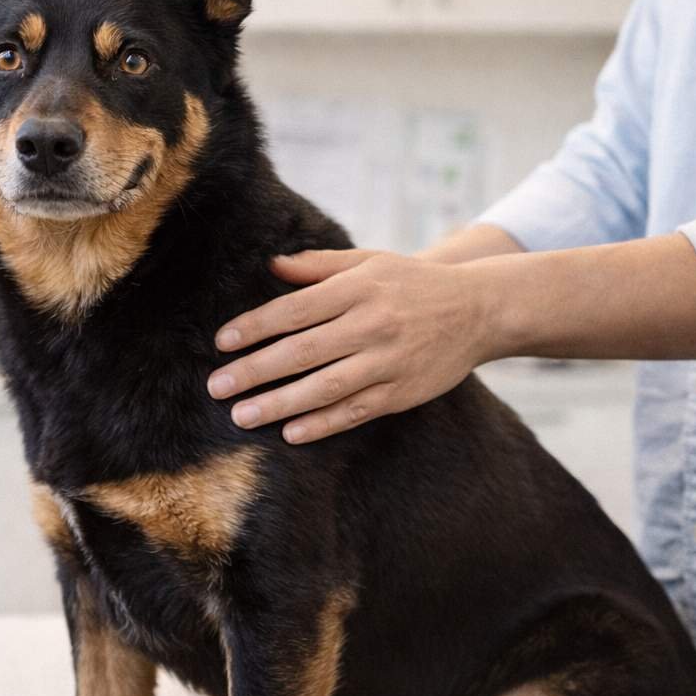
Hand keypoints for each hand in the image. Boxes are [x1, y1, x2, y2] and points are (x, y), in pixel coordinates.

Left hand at [207, 249, 496, 442]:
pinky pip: (356, 410)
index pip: (295, 310)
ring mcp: (389, 361)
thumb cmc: (411, 283)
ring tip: (242, 416)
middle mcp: (372, 324)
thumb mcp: (369, 261)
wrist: (479, 308)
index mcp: (358, 288)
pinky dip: (323, 423)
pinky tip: (291, 433)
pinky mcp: (403, 391)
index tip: (222, 342)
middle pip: (303, 351)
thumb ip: (318, 265)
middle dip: (255, 371)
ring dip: (280, 404)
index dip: (255, 326)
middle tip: (216, 386)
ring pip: (325, 387)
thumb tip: (271, 266)